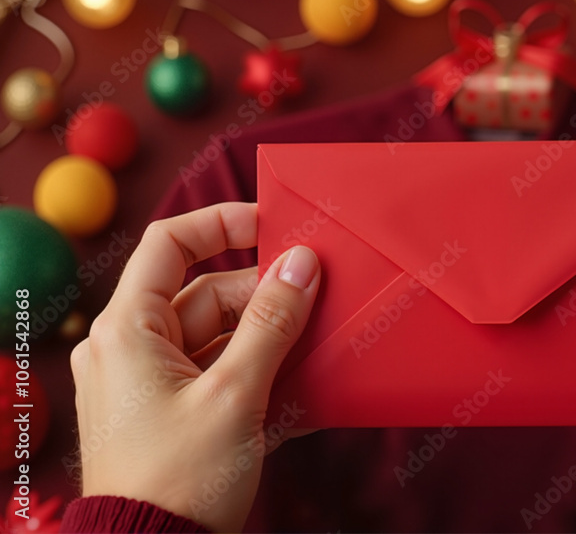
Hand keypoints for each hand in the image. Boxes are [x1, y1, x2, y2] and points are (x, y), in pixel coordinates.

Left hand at [70, 203, 319, 531]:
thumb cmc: (180, 479)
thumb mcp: (235, 394)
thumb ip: (272, 324)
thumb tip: (302, 263)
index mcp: (128, 330)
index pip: (169, 244)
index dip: (223, 223)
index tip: (275, 224)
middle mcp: (131, 348)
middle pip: (207, 293)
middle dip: (266, 294)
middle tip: (321, 295)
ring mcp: (151, 383)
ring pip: (219, 335)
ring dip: (270, 337)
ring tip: (320, 343)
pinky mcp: (172, 413)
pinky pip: (220, 373)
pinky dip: (258, 372)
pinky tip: (303, 383)